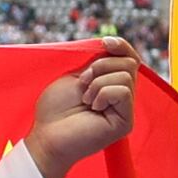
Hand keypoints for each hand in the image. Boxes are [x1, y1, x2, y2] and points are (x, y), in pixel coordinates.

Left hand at [27, 42, 138, 177]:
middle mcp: (122, 97)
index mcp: (111, 84)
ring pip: (126, 76)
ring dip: (98, 82)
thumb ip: (96, 61)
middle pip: (130, 63)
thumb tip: (112, 45)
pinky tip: (93, 108)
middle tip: (83, 83)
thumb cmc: (55, 108)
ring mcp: (125, 110)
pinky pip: (123, 91)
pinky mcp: (125, 122)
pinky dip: (103, 94)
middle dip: (101, 65)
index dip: (122, 46)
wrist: (47, 135)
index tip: (105, 43)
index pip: (130, 58)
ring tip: (85, 99)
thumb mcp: (76, 74)